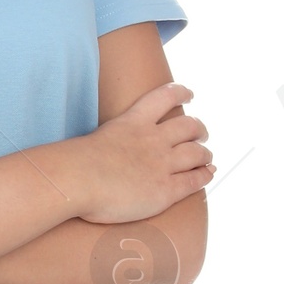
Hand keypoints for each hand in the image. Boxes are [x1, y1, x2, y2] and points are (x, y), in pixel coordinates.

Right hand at [65, 80, 212, 223]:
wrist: (79, 179)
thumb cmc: (74, 164)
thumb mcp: (91, 141)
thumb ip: (103, 144)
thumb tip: (95, 156)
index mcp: (134, 122)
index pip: (164, 97)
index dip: (180, 93)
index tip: (189, 94)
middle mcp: (154, 139)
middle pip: (188, 126)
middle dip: (198, 129)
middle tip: (201, 133)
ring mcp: (162, 164)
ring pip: (196, 153)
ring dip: (205, 153)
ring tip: (207, 156)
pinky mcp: (165, 190)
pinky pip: (194, 180)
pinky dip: (205, 175)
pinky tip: (209, 173)